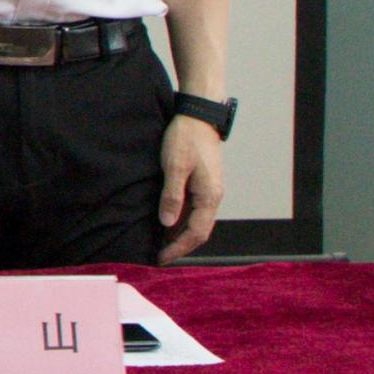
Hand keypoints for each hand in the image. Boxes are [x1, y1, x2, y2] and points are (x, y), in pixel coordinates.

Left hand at [154, 115, 226, 262]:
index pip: (196, 233)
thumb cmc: (186, 138)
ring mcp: (210, 190)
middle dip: (180, 246)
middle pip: (199, 232)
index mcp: (210, 196)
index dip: (178, 248)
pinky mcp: (204, 184)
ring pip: (197, 221)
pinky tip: (167, 223)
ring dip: (181, 234)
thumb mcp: (175, 167)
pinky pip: (195, 210)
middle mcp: (213, 197)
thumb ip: (172, 196)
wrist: (199, 115)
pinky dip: (182, 221)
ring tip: (161, 243)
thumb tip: (167, 224)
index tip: (161, 258)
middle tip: (159, 256)